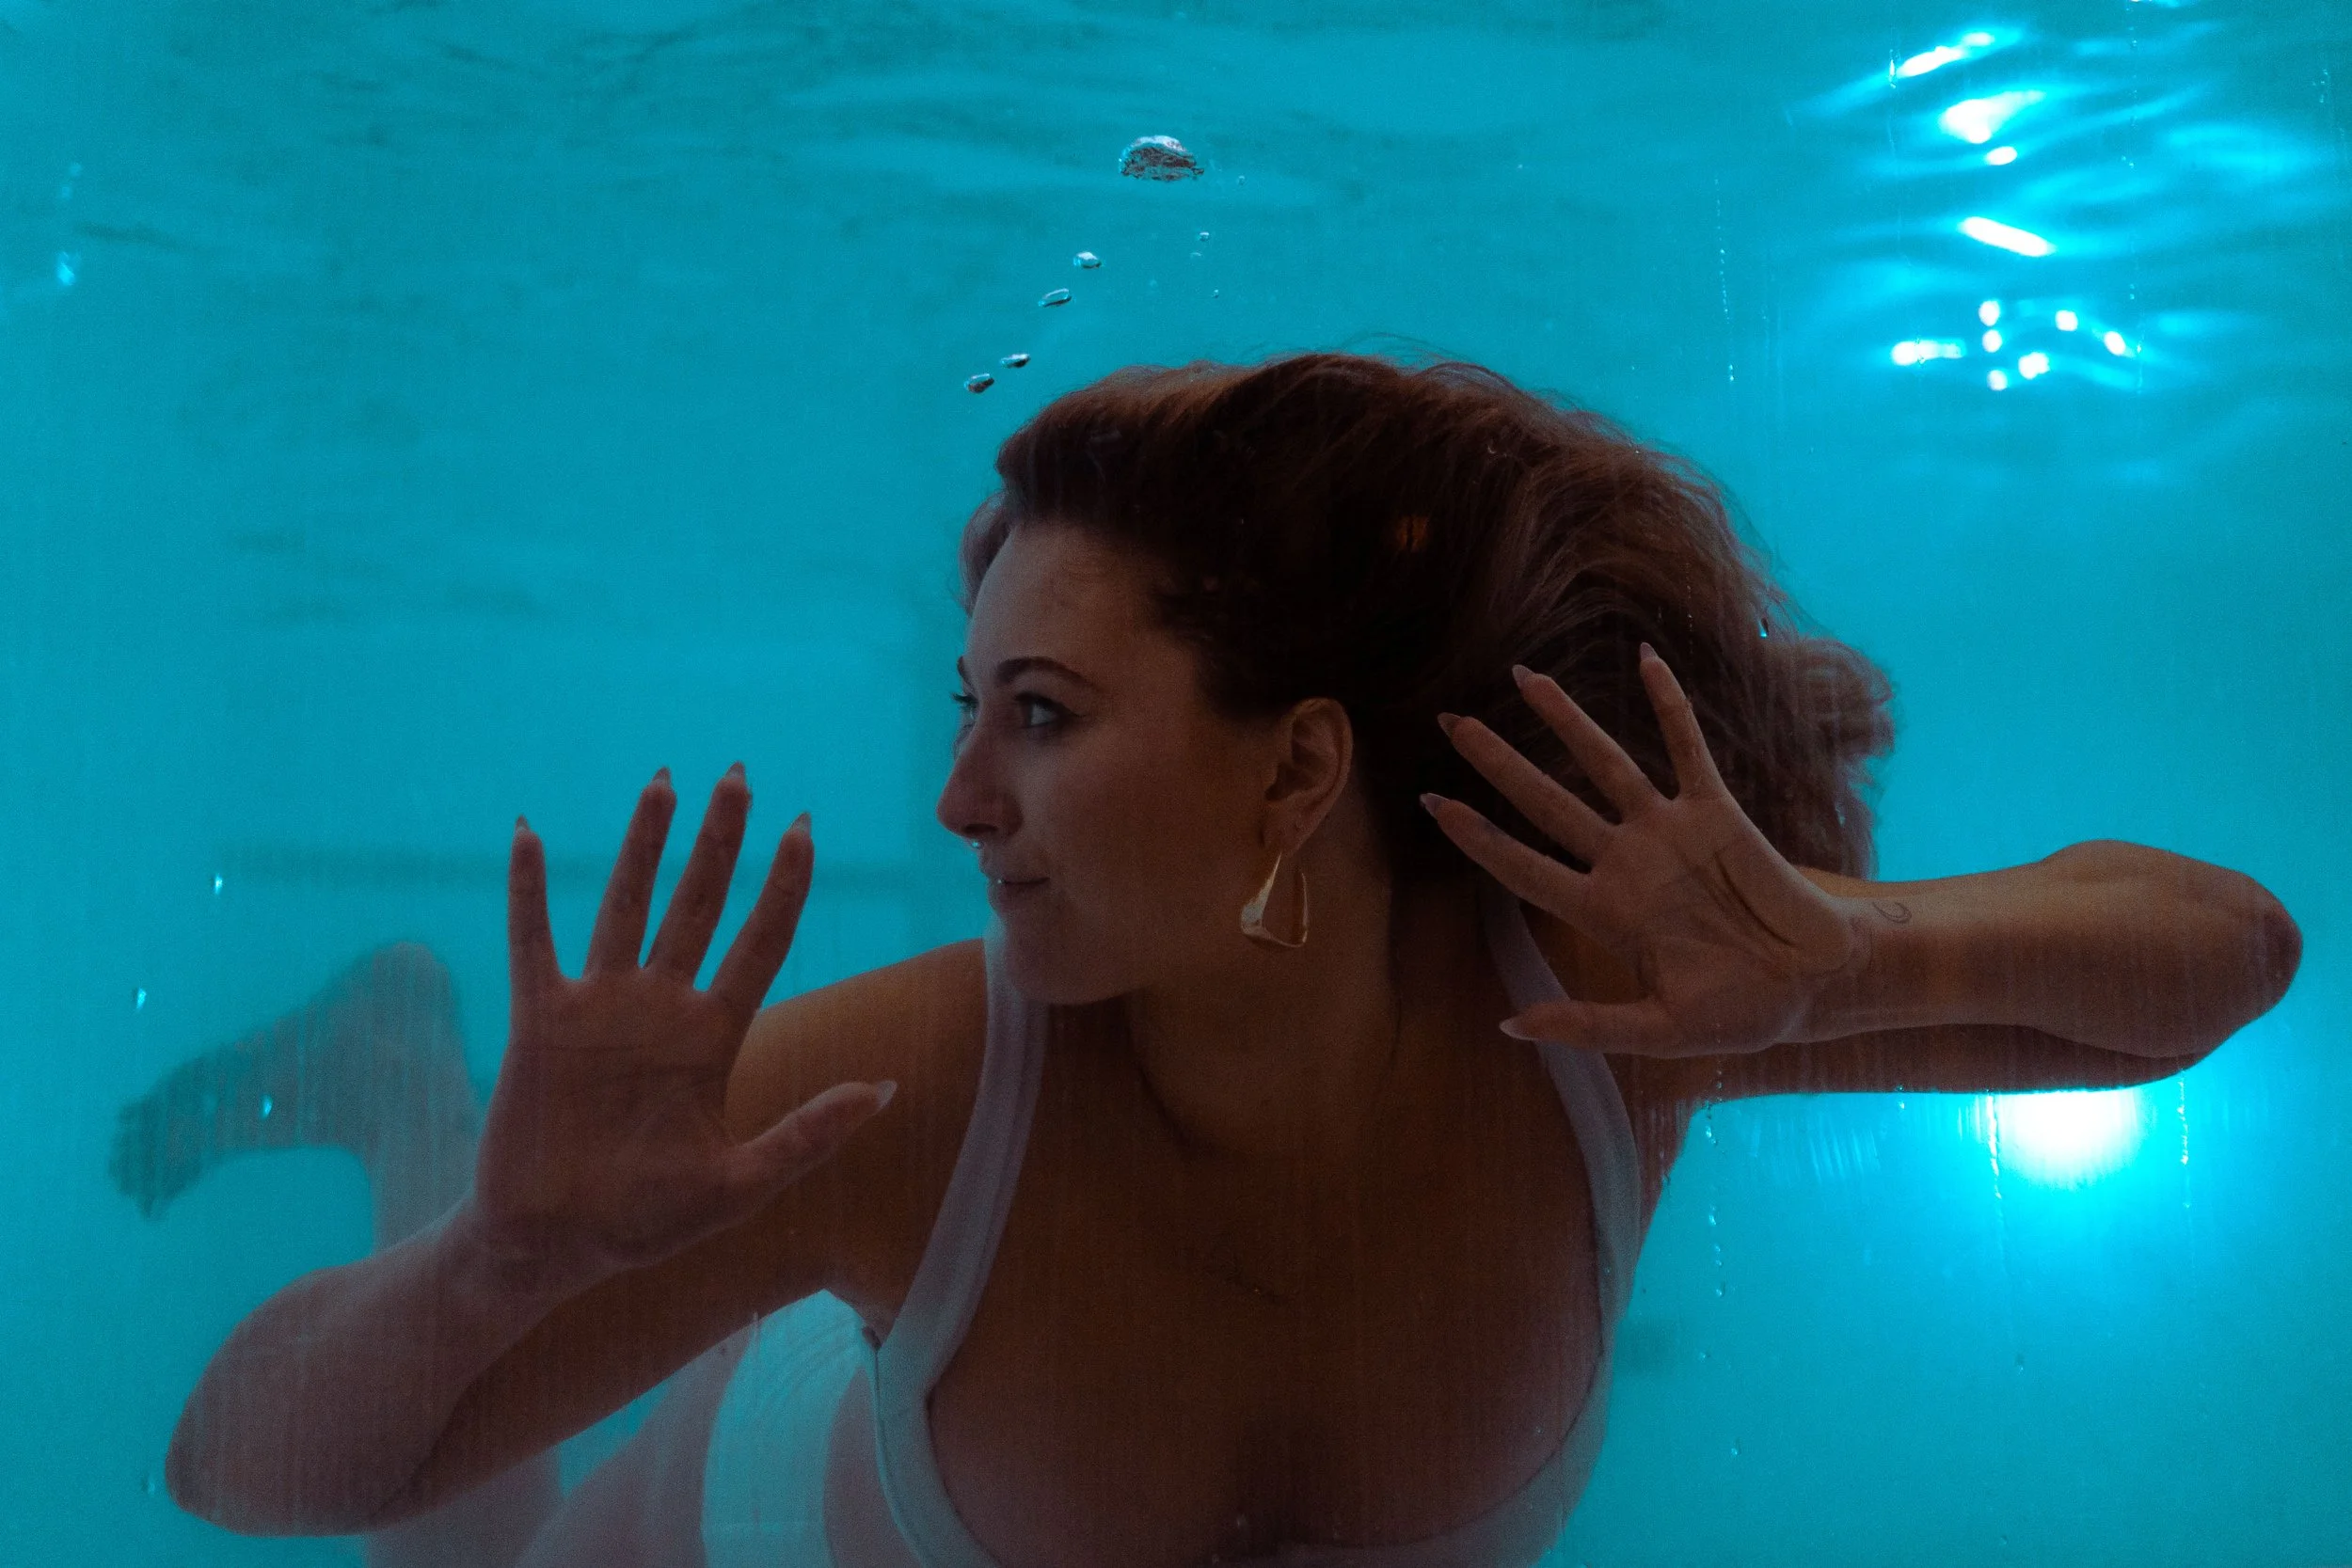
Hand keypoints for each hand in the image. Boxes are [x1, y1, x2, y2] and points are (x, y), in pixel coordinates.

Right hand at [472, 765, 891, 1287]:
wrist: (552, 1248)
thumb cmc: (643, 1223)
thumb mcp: (739, 1184)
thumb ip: (808, 1135)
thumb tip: (886, 1090)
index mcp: (713, 1040)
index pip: (760, 944)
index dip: (784, 887)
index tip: (805, 829)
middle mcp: (661, 1010)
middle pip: (700, 904)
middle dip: (721, 841)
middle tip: (741, 776)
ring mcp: (600, 1009)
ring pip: (627, 906)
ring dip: (644, 845)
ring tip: (664, 781)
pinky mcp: (539, 1022)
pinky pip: (532, 942)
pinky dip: (529, 890)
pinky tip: (528, 836)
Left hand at [1422, 647, 1863, 1057]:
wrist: (1815, 983)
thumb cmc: (1740, 1012)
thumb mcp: (1660, 1030)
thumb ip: (1588, 1026)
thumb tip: (1508, 1026)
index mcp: (1606, 912)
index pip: (1524, 866)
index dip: (1479, 837)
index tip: (1433, 804)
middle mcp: (1626, 861)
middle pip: (1547, 802)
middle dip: (1499, 763)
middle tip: (1450, 723)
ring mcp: (1669, 831)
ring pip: (1605, 763)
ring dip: (1566, 719)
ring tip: (1524, 676)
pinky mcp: (1717, 811)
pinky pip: (1687, 748)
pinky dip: (1669, 705)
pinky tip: (1645, 659)